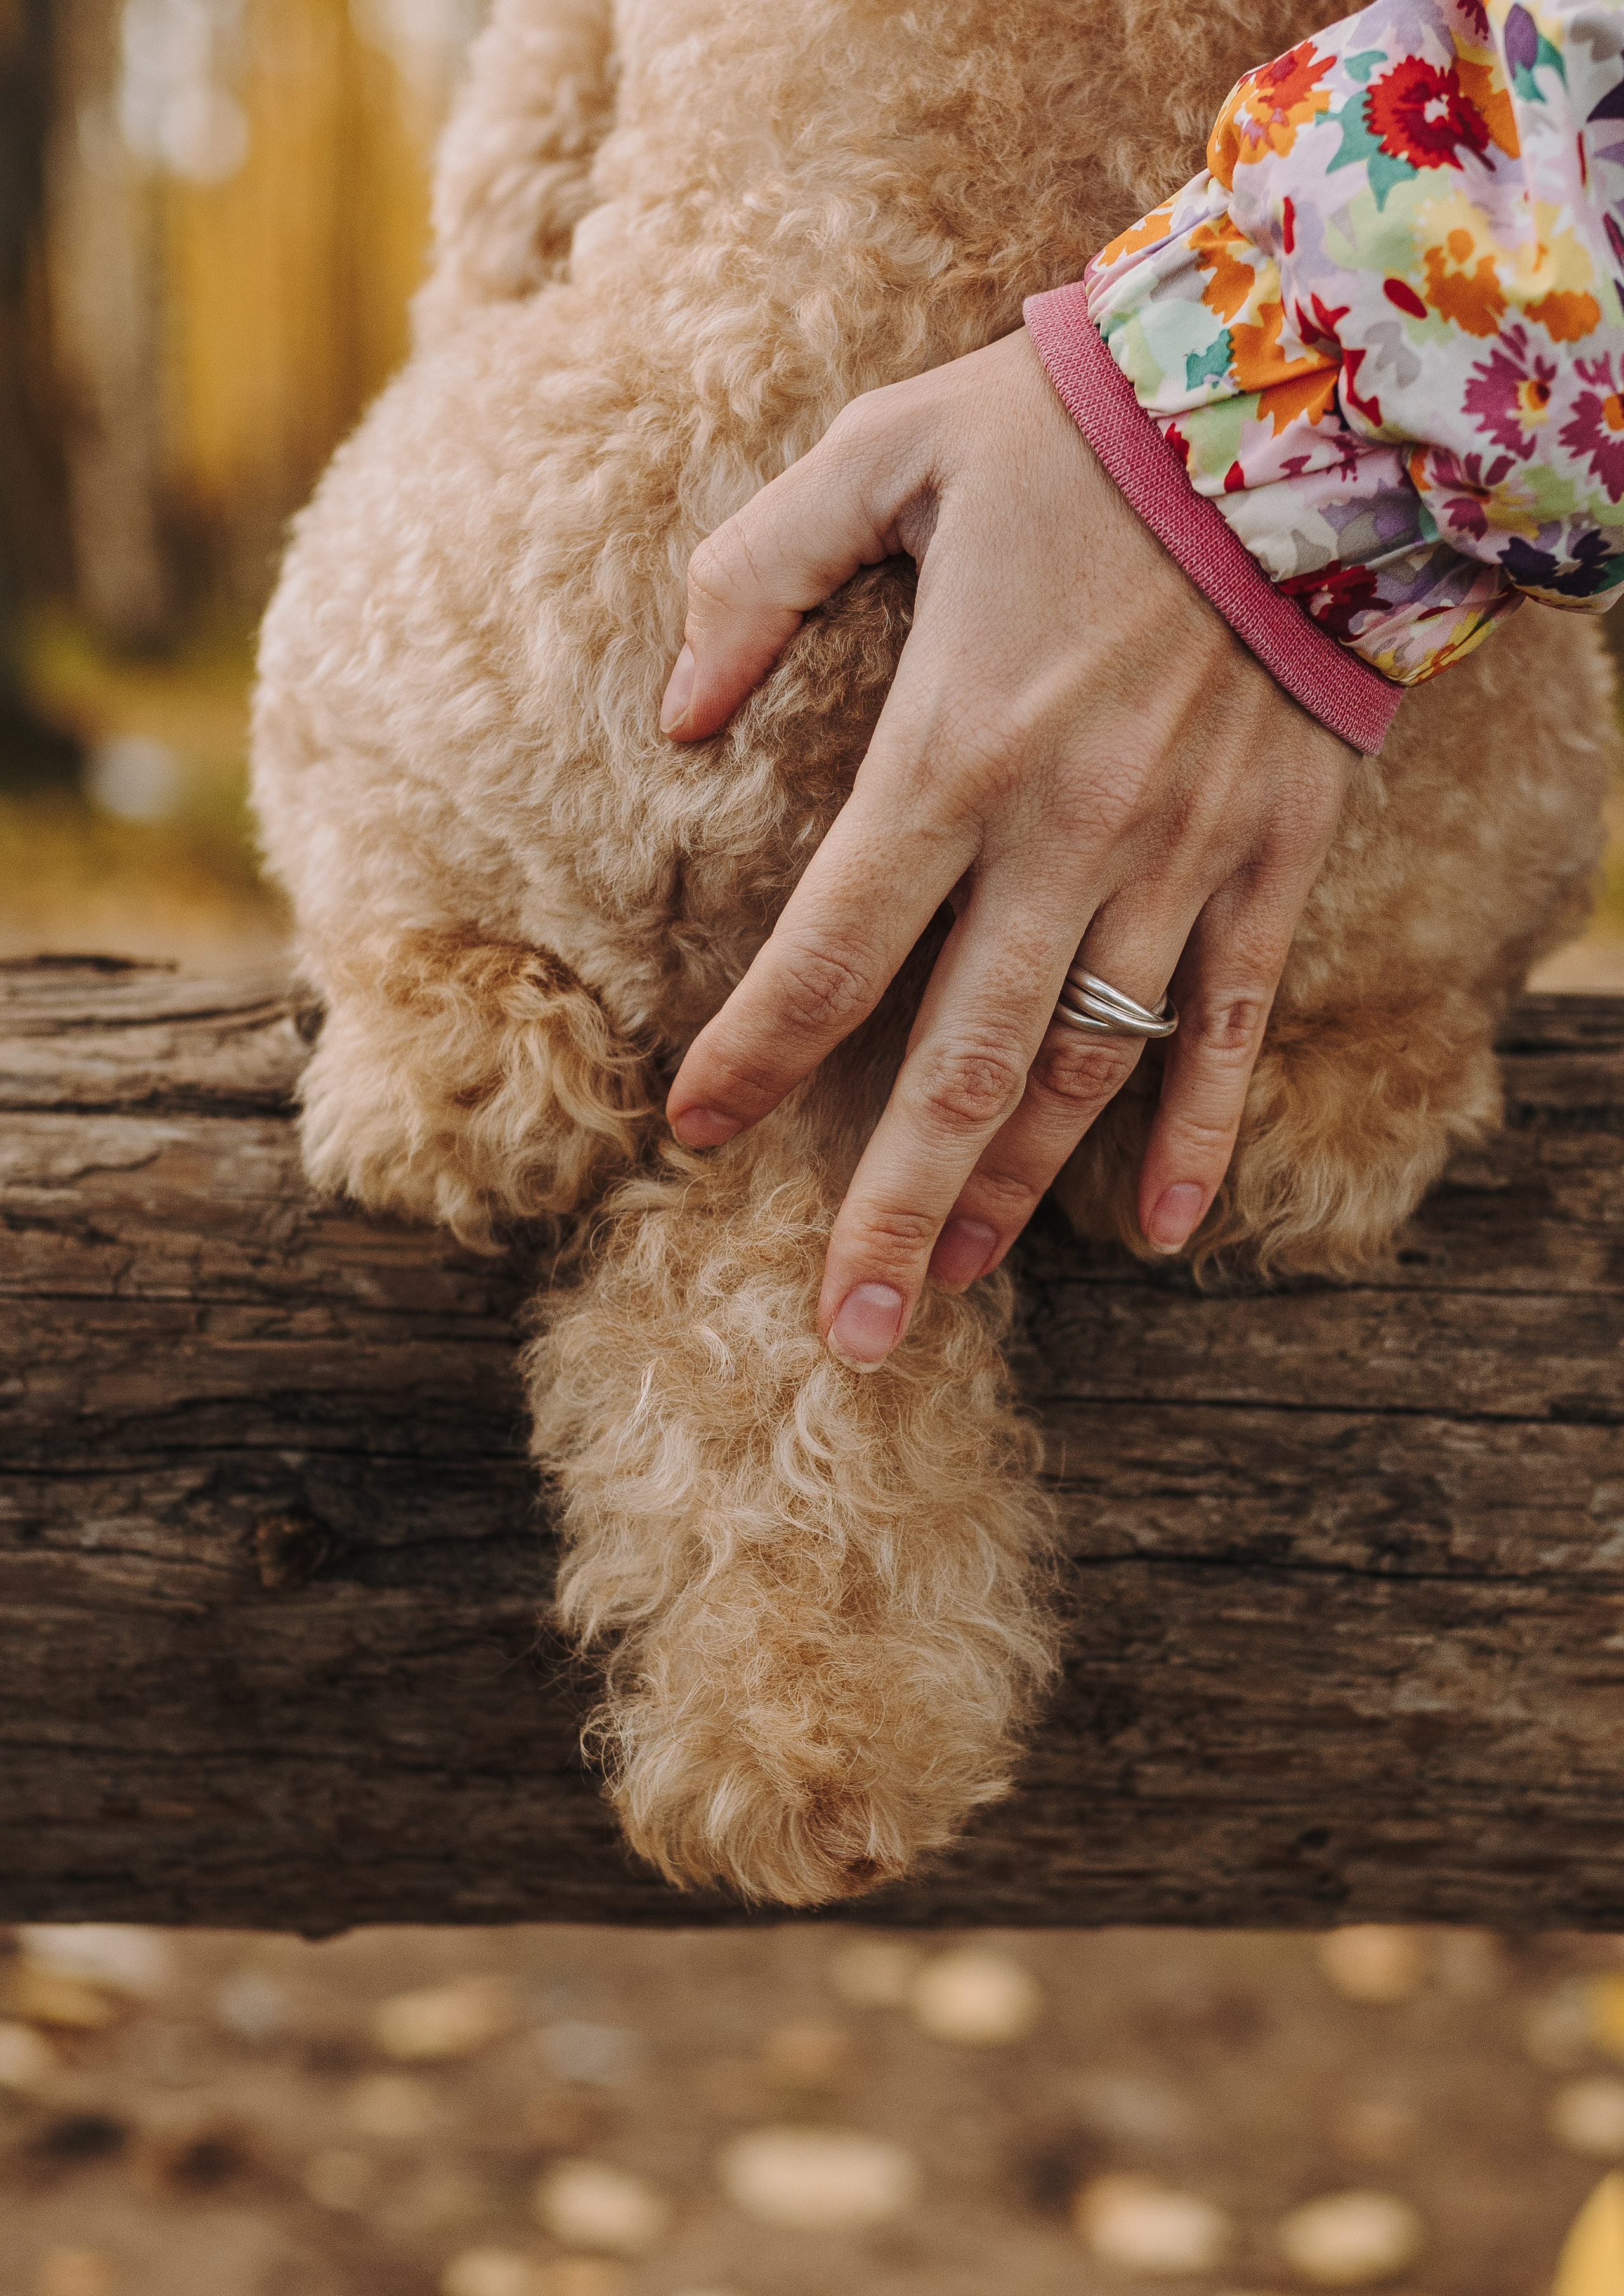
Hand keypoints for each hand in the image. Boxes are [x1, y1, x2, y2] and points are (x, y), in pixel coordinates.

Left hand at [660, 327, 1352, 1367]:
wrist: (1308, 398)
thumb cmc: (1074, 422)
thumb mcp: (883, 452)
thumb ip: (754, 575)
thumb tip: (677, 714)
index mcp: (954, 746)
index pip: (831, 945)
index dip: (758, 1054)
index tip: (695, 1135)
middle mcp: (1066, 834)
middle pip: (960, 1065)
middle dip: (894, 1209)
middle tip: (844, 1331)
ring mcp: (1181, 861)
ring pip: (1084, 1069)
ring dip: (1015, 1195)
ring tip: (949, 1289)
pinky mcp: (1272, 860)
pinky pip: (1233, 1025)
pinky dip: (1200, 1133)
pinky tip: (1161, 1229)